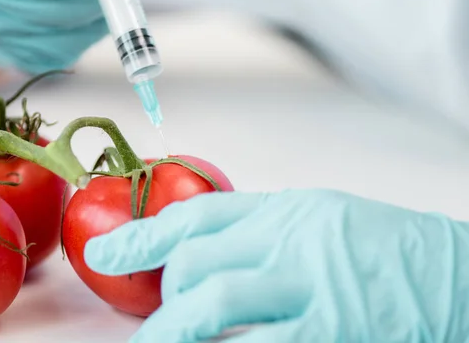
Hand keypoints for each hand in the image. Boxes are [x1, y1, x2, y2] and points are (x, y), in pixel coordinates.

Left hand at [84, 189, 468, 341]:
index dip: (144, 235)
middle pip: (197, 263)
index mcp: (286, 210)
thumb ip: (263, 234)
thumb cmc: (385, 249)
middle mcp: (290, 241)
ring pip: (213, 303)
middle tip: (160, 316)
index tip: (104, 253)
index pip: (197, 215)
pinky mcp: (331, 329)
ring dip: (174, 329)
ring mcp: (309, 287)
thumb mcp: (319, 221)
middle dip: (169, 293)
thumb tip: (204, 254)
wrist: (457, 275)